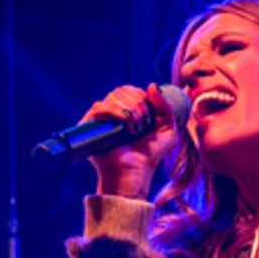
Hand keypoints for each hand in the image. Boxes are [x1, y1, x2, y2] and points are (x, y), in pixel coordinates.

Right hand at [82, 83, 180, 198]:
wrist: (135, 172)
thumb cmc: (150, 156)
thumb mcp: (168, 130)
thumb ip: (165, 106)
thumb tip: (151, 85)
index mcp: (129, 112)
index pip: (132, 90)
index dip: (142, 97)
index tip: (149, 116)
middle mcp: (114, 114)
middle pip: (122, 90)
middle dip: (137, 103)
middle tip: (143, 123)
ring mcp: (102, 120)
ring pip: (112, 96)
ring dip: (129, 108)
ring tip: (134, 128)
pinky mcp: (91, 127)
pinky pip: (98, 106)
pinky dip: (113, 110)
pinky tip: (123, 121)